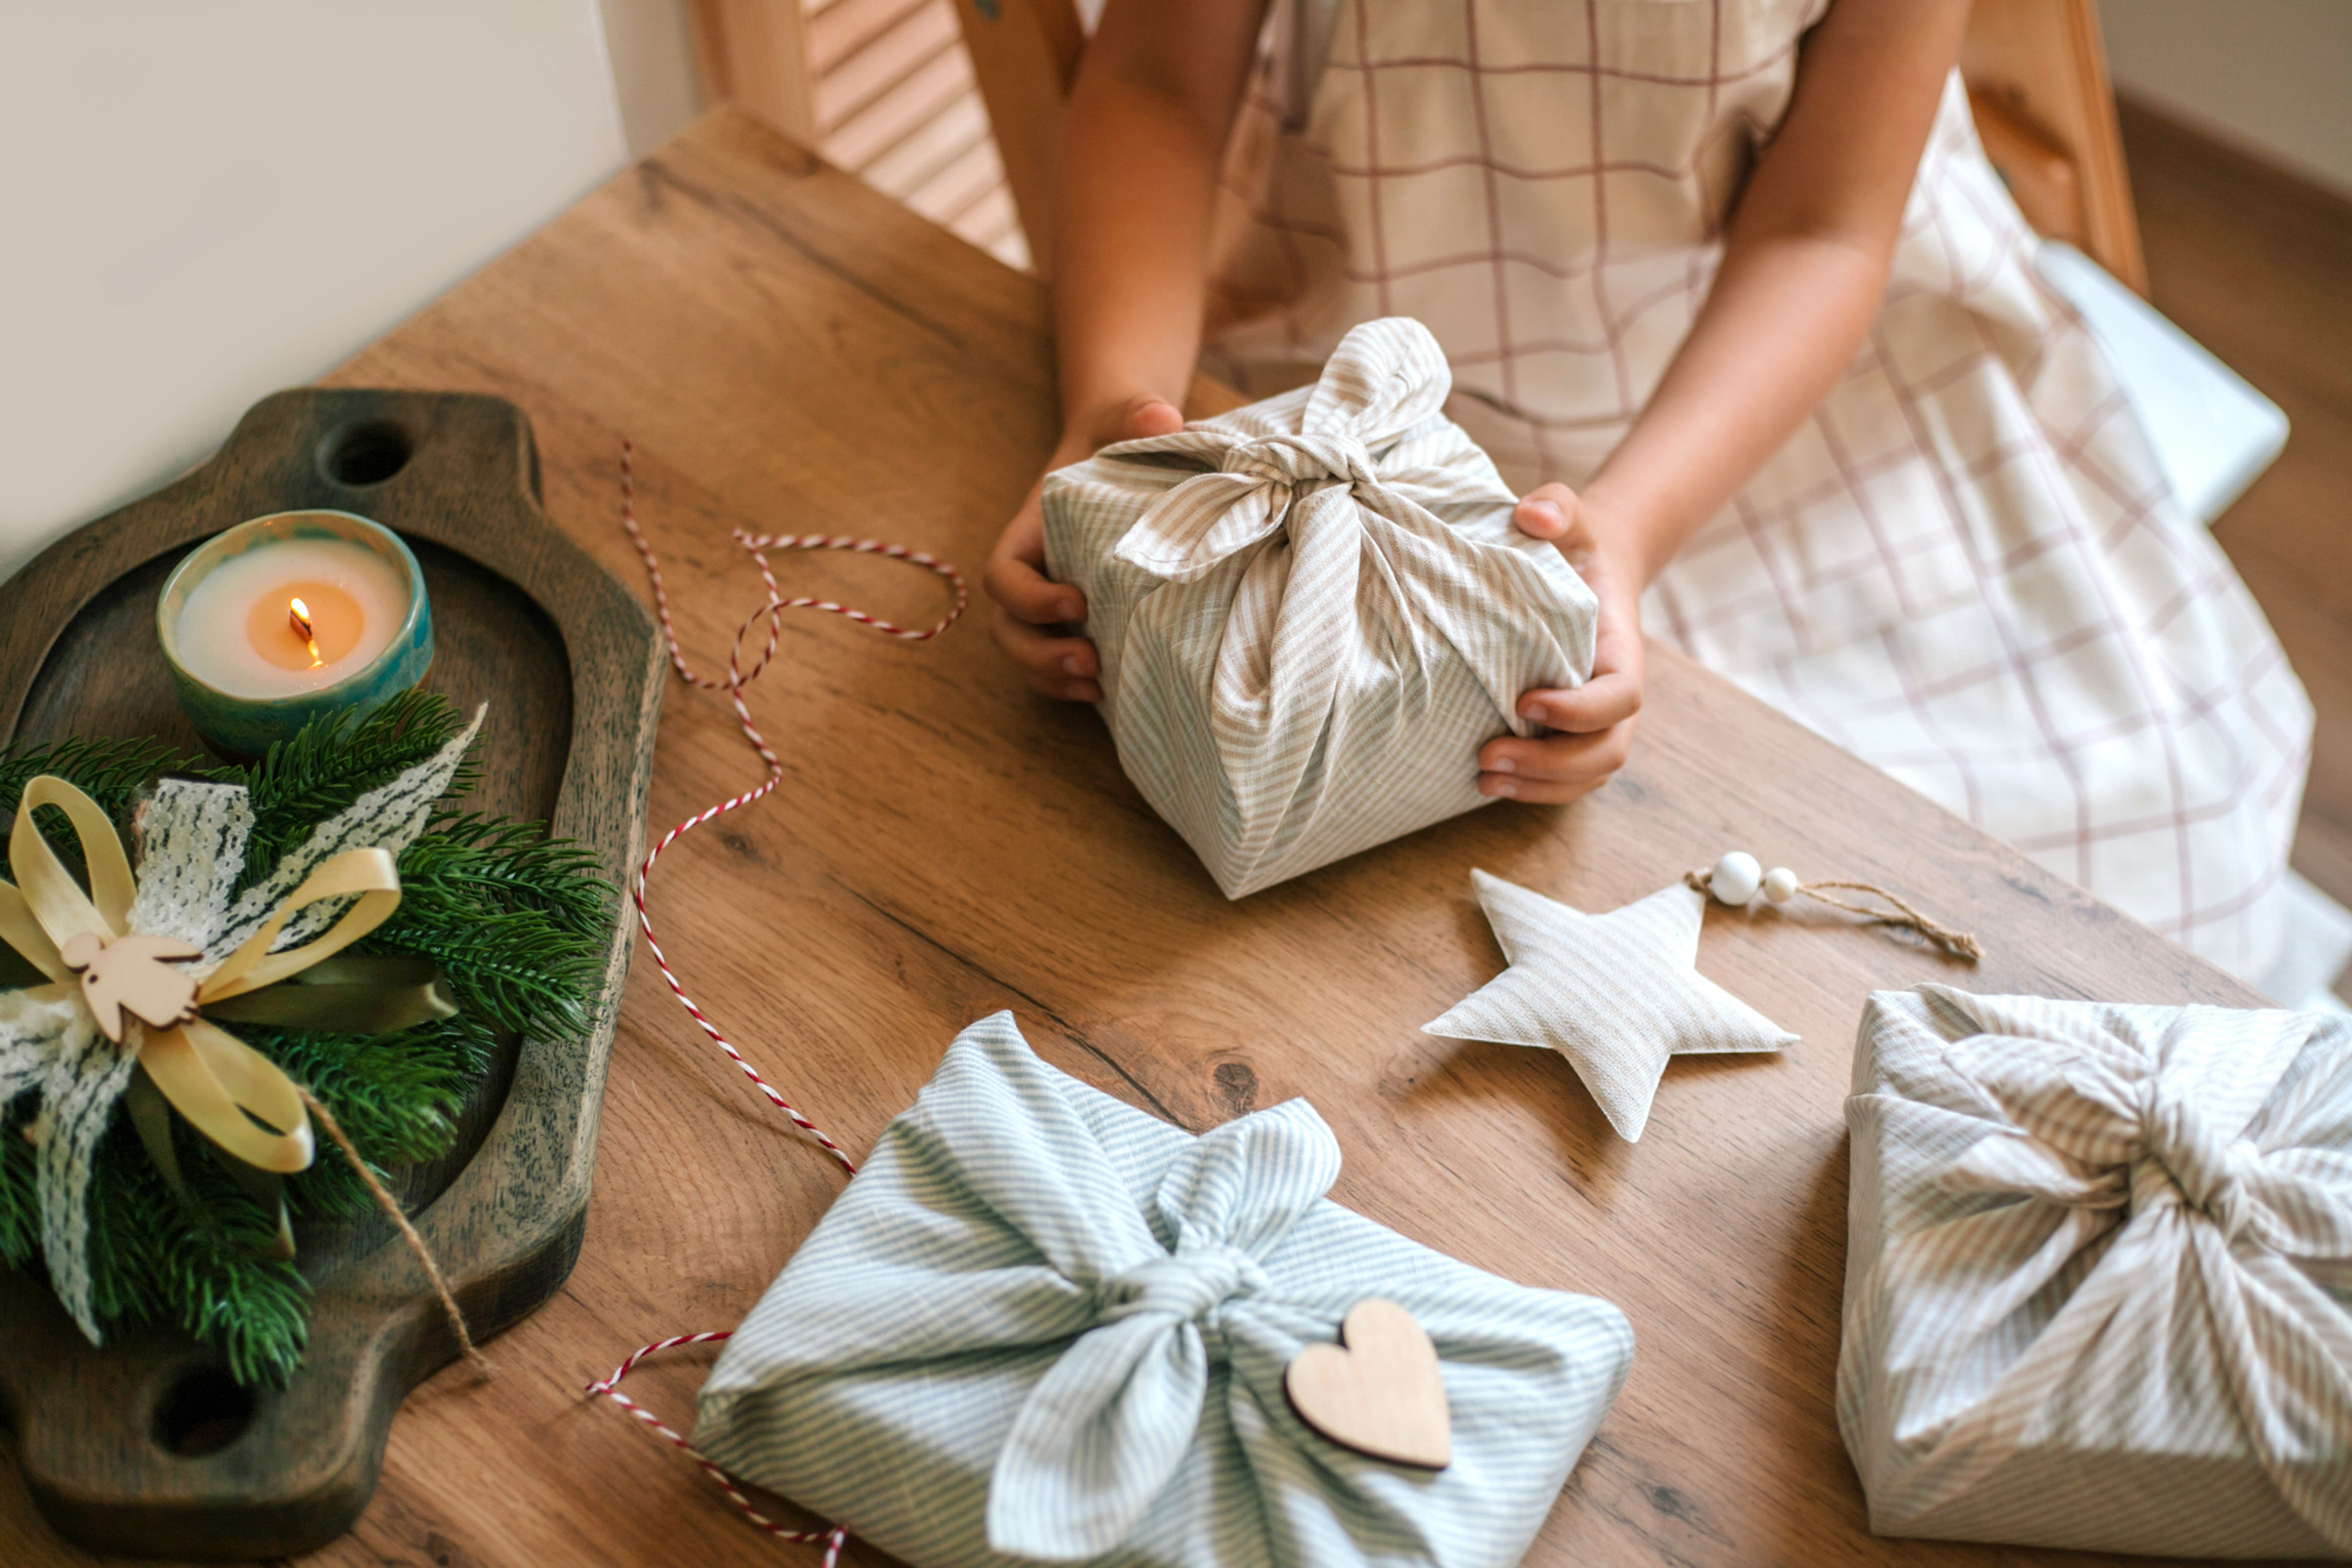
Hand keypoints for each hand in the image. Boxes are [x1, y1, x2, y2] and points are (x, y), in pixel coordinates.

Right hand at [984, 394, 1185, 701]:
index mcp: (1030, 532)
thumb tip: (1162, 418)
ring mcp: (1052, 602)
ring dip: (1054, 678)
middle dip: (1039, 654)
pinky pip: (1058, 663)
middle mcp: (1034, 573)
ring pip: (1027, 654)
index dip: (1029, 598)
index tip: (1077, 601)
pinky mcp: (1080, 621)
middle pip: (1008, 628)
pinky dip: (1073, 684)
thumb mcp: (1124, 418)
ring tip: (1098, 687)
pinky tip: (1109, 692)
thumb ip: (1137, 414)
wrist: (1126, 449)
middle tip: (1089, 662)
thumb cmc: (1119, 434)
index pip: (1003, 575)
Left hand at [1477, 484, 1646, 803]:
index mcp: (1622, 652)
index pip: (1620, 697)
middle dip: (1551, 765)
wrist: (1583, 570)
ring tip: (1483, 780)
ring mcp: (1597, 723)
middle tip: (1489, 756)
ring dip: (1538, 787)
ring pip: (1586, 775)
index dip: (1580, 711)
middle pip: (1605, 751)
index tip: (1525, 702)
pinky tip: (1486, 784)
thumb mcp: (1570, 517)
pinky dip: (1532, 790)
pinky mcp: (1571, 736)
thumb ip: (1558, 507)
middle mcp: (1616, 696)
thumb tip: (1532, 514)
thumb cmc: (1572, 547)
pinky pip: (1566, 779)